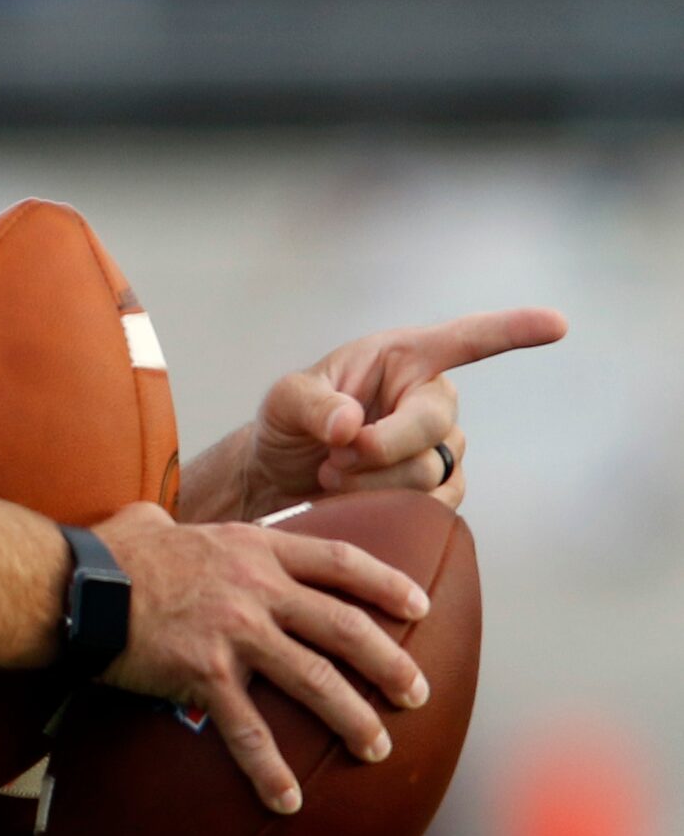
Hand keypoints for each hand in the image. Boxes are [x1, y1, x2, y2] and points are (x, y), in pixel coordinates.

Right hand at [95, 503, 433, 814]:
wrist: (80, 584)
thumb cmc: (114, 553)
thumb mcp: (160, 524)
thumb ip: (181, 527)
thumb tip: (158, 522)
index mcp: (254, 548)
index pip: (339, 561)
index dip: (386, 583)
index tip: (419, 604)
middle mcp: (257, 588)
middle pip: (344, 627)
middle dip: (389, 663)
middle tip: (418, 693)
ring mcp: (235, 632)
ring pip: (314, 680)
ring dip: (353, 719)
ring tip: (378, 748)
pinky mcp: (205, 674)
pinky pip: (248, 730)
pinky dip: (271, 770)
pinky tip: (288, 800)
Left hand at [244, 307, 567, 516]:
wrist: (279, 482)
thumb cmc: (286, 427)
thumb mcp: (284, 403)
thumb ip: (312, 405)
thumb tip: (349, 425)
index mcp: (402, 358)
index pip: (466, 340)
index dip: (512, 331)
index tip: (557, 324)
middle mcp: (430, 399)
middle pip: (433, 426)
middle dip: (378, 448)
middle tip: (331, 458)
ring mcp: (440, 448)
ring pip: (430, 475)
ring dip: (373, 485)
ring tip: (331, 478)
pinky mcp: (438, 493)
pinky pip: (433, 509)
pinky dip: (389, 511)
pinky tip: (355, 501)